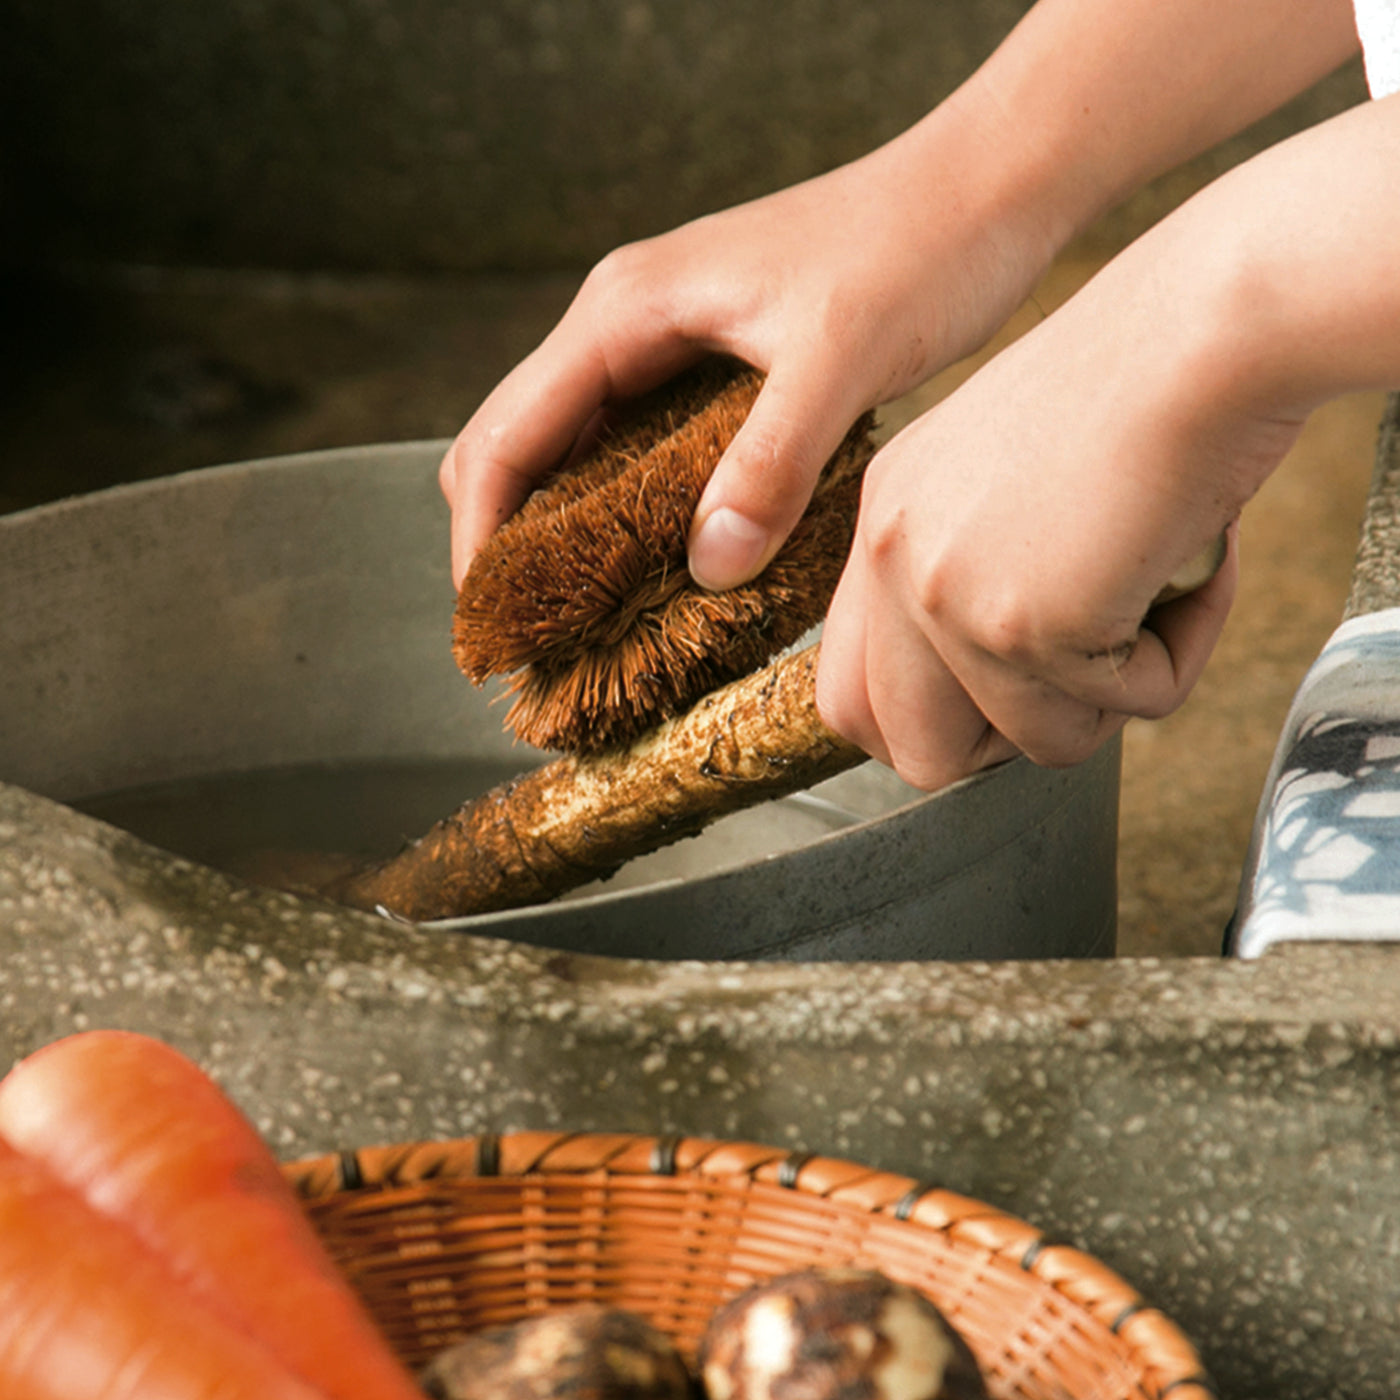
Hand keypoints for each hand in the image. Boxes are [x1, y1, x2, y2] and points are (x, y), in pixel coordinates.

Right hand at [439, 96, 1059, 589]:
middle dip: (509, 542)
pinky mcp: (709, 363)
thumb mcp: (841, 361)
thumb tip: (709, 567)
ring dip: (565, 533)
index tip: (488, 627)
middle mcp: (627, 322)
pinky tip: (658, 566)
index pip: (507, 434)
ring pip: (574, 449)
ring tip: (583, 622)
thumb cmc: (917, 249)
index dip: (483, 537)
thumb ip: (771, 464)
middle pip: (520, 444)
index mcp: (627, 310)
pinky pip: (635, 448)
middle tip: (533, 640)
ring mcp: (666, 341)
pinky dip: (625, 512)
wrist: (983, 189)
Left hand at [814, 215, 1301, 790]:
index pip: (846, 693)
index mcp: (883, 520)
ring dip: (1112, 693)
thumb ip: (973, 582)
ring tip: (1154, 594)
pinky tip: (1185, 571)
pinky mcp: (1020, 623)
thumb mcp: (1013, 483)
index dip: (929, 729)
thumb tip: (995, 704)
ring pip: (1030, 744)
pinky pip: (1116, 710)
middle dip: (1009, 746)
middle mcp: (892, 559)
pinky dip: (1172, 660)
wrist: (1202, 329)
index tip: (1004, 708)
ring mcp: (944, 595)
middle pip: (914, 753)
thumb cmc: (1141, 389)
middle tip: (1082, 677)